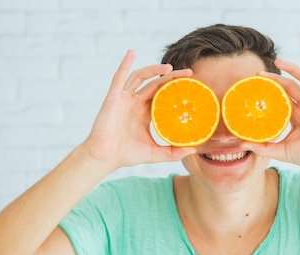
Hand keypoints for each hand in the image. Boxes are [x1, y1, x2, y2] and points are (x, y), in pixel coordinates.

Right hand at [81, 50, 196, 170]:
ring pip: (140, 77)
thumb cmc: (126, 155)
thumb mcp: (155, 153)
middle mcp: (136, 103)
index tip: (192, 86)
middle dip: (172, 77)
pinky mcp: (113, 97)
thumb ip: (173, 152)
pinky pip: (119, 77)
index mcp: (145, 113)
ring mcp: (124, 99)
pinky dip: (124, 64)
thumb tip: (194, 150)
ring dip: (153, 69)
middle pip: (156, 83)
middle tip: (189, 73)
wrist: (105, 157)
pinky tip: (131, 52)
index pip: (164, 96)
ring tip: (169, 67)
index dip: (176, 89)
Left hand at [243, 52, 299, 182]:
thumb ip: (261, 147)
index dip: (268, 92)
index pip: (279, 99)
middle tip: (257, 74)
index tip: (253, 87)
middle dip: (274, 79)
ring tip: (278, 60)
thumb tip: (240, 143)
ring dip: (292, 68)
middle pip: (288, 86)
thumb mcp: (280, 151)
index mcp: (296, 116)